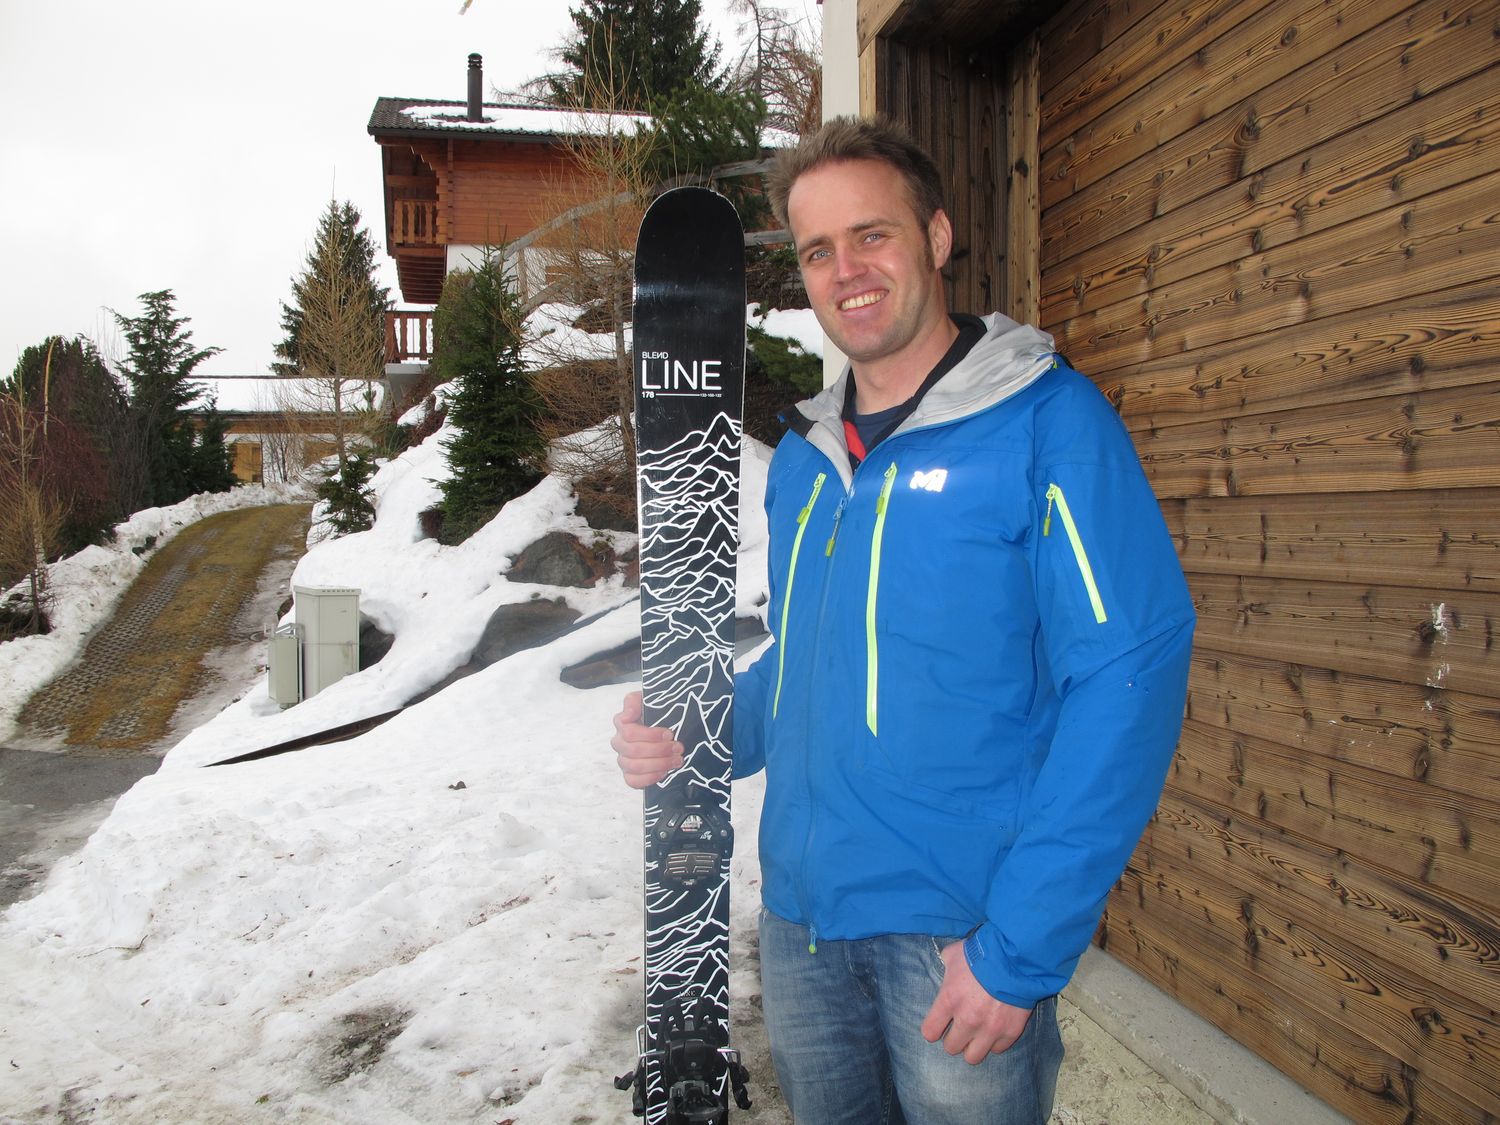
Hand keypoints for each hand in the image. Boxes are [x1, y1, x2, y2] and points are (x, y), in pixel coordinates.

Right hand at [610, 690, 682, 788]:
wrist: (667, 729)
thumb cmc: (657, 714)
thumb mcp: (648, 701)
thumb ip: (634, 701)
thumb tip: (628, 715)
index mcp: (622, 724)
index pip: (628, 732)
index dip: (650, 735)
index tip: (669, 733)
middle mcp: (619, 742)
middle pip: (634, 751)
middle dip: (659, 750)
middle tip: (678, 747)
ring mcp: (623, 760)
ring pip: (635, 766)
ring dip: (659, 764)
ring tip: (677, 760)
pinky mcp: (630, 775)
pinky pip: (633, 781)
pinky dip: (650, 778)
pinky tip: (664, 772)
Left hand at [920, 940, 1032, 1063]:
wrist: (1017, 957)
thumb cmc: (982, 953)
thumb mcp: (954, 954)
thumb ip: (946, 967)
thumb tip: (946, 969)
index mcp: (949, 1001)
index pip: (930, 1032)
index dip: (933, 1029)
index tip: (939, 1024)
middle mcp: (967, 1020)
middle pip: (951, 1048)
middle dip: (954, 1038)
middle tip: (960, 1027)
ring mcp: (990, 1029)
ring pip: (973, 1057)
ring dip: (973, 1046)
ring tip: (977, 1034)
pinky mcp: (1010, 1032)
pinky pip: (997, 1049)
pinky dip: (995, 1041)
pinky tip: (996, 1028)